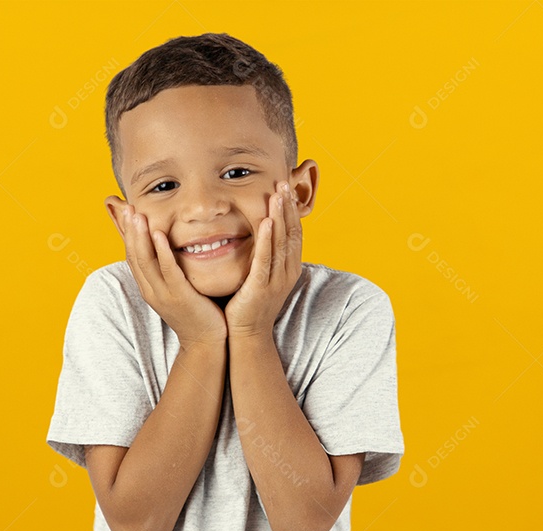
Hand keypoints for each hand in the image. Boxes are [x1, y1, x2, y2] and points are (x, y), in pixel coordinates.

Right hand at [117, 203, 227, 348]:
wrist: (207, 342)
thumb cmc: (197, 313)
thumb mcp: (178, 289)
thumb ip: (172, 271)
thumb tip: (171, 252)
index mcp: (150, 288)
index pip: (133, 257)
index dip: (128, 235)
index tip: (127, 214)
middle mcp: (151, 290)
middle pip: (134, 256)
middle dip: (130, 231)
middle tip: (129, 208)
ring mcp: (163, 294)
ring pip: (145, 261)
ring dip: (141, 236)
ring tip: (137, 215)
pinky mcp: (179, 296)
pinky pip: (168, 270)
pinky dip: (161, 251)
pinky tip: (159, 234)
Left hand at [225, 180, 303, 338]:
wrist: (248, 336)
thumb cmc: (252, 306)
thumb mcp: (263, 277)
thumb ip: (265, 257)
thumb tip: (263, 236)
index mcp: (289, 268)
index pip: (294, 233)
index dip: (290, 211)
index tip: (285, 189)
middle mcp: (286, 272)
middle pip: (290, 233)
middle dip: (287, 207)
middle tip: (283, 182)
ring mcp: (275, 280)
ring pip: (280, 242)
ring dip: (279, 216)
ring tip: (277, 195)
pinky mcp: (260, 287)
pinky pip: (265, 259)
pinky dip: (266, 239)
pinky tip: (266, 222)